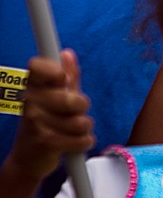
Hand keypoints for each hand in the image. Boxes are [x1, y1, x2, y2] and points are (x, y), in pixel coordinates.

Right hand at [2, 49, 94, 184]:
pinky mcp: (45, 142)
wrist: (27, 160)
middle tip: (76, 112)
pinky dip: (84, 142)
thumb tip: (67, 53)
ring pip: (80, 121)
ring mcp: (36, 122)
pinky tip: (75, 143)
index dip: (55, 70)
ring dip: (84, 127)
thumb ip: (67, 77)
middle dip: (82, 107)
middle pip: (72, 98)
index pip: (38, 66)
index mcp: (32, 87)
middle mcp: (30, 102)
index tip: (62, 79)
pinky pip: (81, 138)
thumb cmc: (46, 123)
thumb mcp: (56, 98)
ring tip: (74, 130)